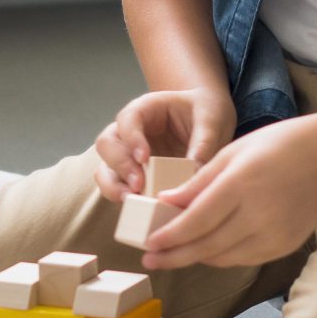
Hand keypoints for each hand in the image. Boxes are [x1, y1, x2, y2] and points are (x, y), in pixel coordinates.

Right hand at [93, 88, 234, 200]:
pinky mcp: (132, 175)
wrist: (206, 120)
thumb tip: (194, 175)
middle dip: (120, 166)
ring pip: (105, 168)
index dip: (131, 138)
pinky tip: (138, 208)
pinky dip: (122, 197)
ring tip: (132, 200)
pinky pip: (117, 187)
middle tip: (139, 184)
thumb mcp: (210, 121)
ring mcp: (127, 154)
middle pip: (107, 144)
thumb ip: (202, 144)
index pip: (128, 119)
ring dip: (114, 186)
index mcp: (145, 109)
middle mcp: (128, 131)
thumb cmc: (205, 113)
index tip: (144, 158)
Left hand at [138, 116, 316, 270]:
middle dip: (174, 256)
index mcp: (242, 184)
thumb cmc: (279, 145)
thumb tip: (166, 203)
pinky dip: (220, 256)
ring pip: (223, 257)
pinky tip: (205, 250)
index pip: (197, 220)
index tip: (148, 244)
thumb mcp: (233, 153)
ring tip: (172, 254)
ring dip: (195, 257)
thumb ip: (199, 182)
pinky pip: (243, 259)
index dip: (170, 236)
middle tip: (150, 260)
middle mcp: (259, 214)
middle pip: (207, 245)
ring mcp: (274, 235)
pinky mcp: (284, 246)